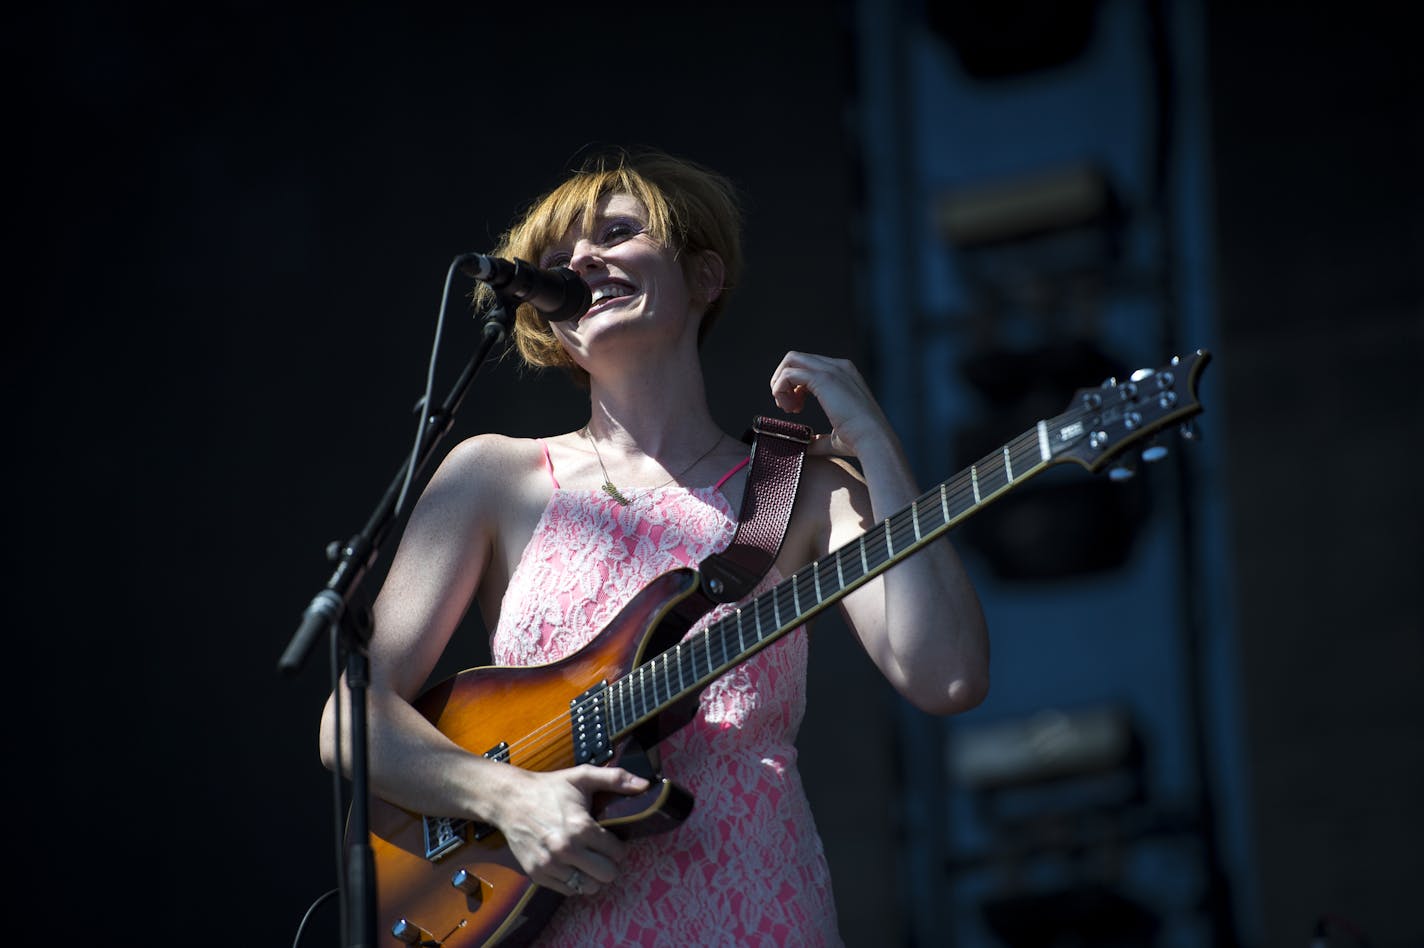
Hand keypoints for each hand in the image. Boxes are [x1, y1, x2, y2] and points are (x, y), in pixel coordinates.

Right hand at [495, 764, 648, 896]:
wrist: (510, 800)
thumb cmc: (549, 788)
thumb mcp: (583, 776)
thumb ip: (616, 779)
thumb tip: (645, 785)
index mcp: (580, 827)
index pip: (617, 853)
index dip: (618, 847)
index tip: (612, 840)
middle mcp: (565, 850)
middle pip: (607, 875)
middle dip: (609, 864)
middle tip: (603, 852)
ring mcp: (550, 865)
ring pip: (588, 887)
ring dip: (593, 876)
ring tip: (589, 860)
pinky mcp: (537, 874)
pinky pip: (568, 890)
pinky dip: (574, 881)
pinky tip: (572, 864)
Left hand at [769, 351, 897, 457]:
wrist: (873, 440)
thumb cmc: (858, 441)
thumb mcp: (835, 436)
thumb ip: (819, 438)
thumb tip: (806, 445)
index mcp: (843, 374)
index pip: (808, 366)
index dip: (794, 386)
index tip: (795, 409)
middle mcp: (838, 367)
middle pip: (796, 359)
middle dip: (783, 381)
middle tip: (786, 407)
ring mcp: (831, 370)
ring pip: (790, 362)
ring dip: (780, 386)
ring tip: (789, 410)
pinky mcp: (823, 378)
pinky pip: (789, 374)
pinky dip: (781, 390)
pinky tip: (791, 409)